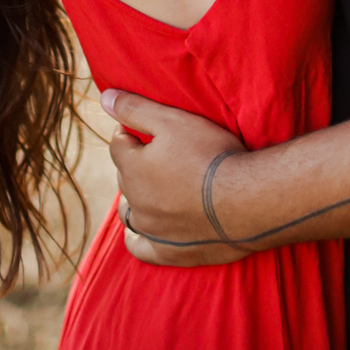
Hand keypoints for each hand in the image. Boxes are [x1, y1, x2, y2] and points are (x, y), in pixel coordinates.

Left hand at [101, 88, 249, 267]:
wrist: (245, 200)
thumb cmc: (210, 154)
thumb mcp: (173, 120)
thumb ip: (135, 109)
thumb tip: (105, 97)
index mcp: (131, 168)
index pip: (118, 144)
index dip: (130, 130)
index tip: (148, 126)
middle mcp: (135, 201)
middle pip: (124, 176)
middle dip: (135, 161)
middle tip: (160, 151)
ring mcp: (150, 229)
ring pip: (129, 210)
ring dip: (135, 196)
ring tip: (154, 184)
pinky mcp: (168, 251)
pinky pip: (140, 247)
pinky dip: (137, 237)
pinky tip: (140, 230)